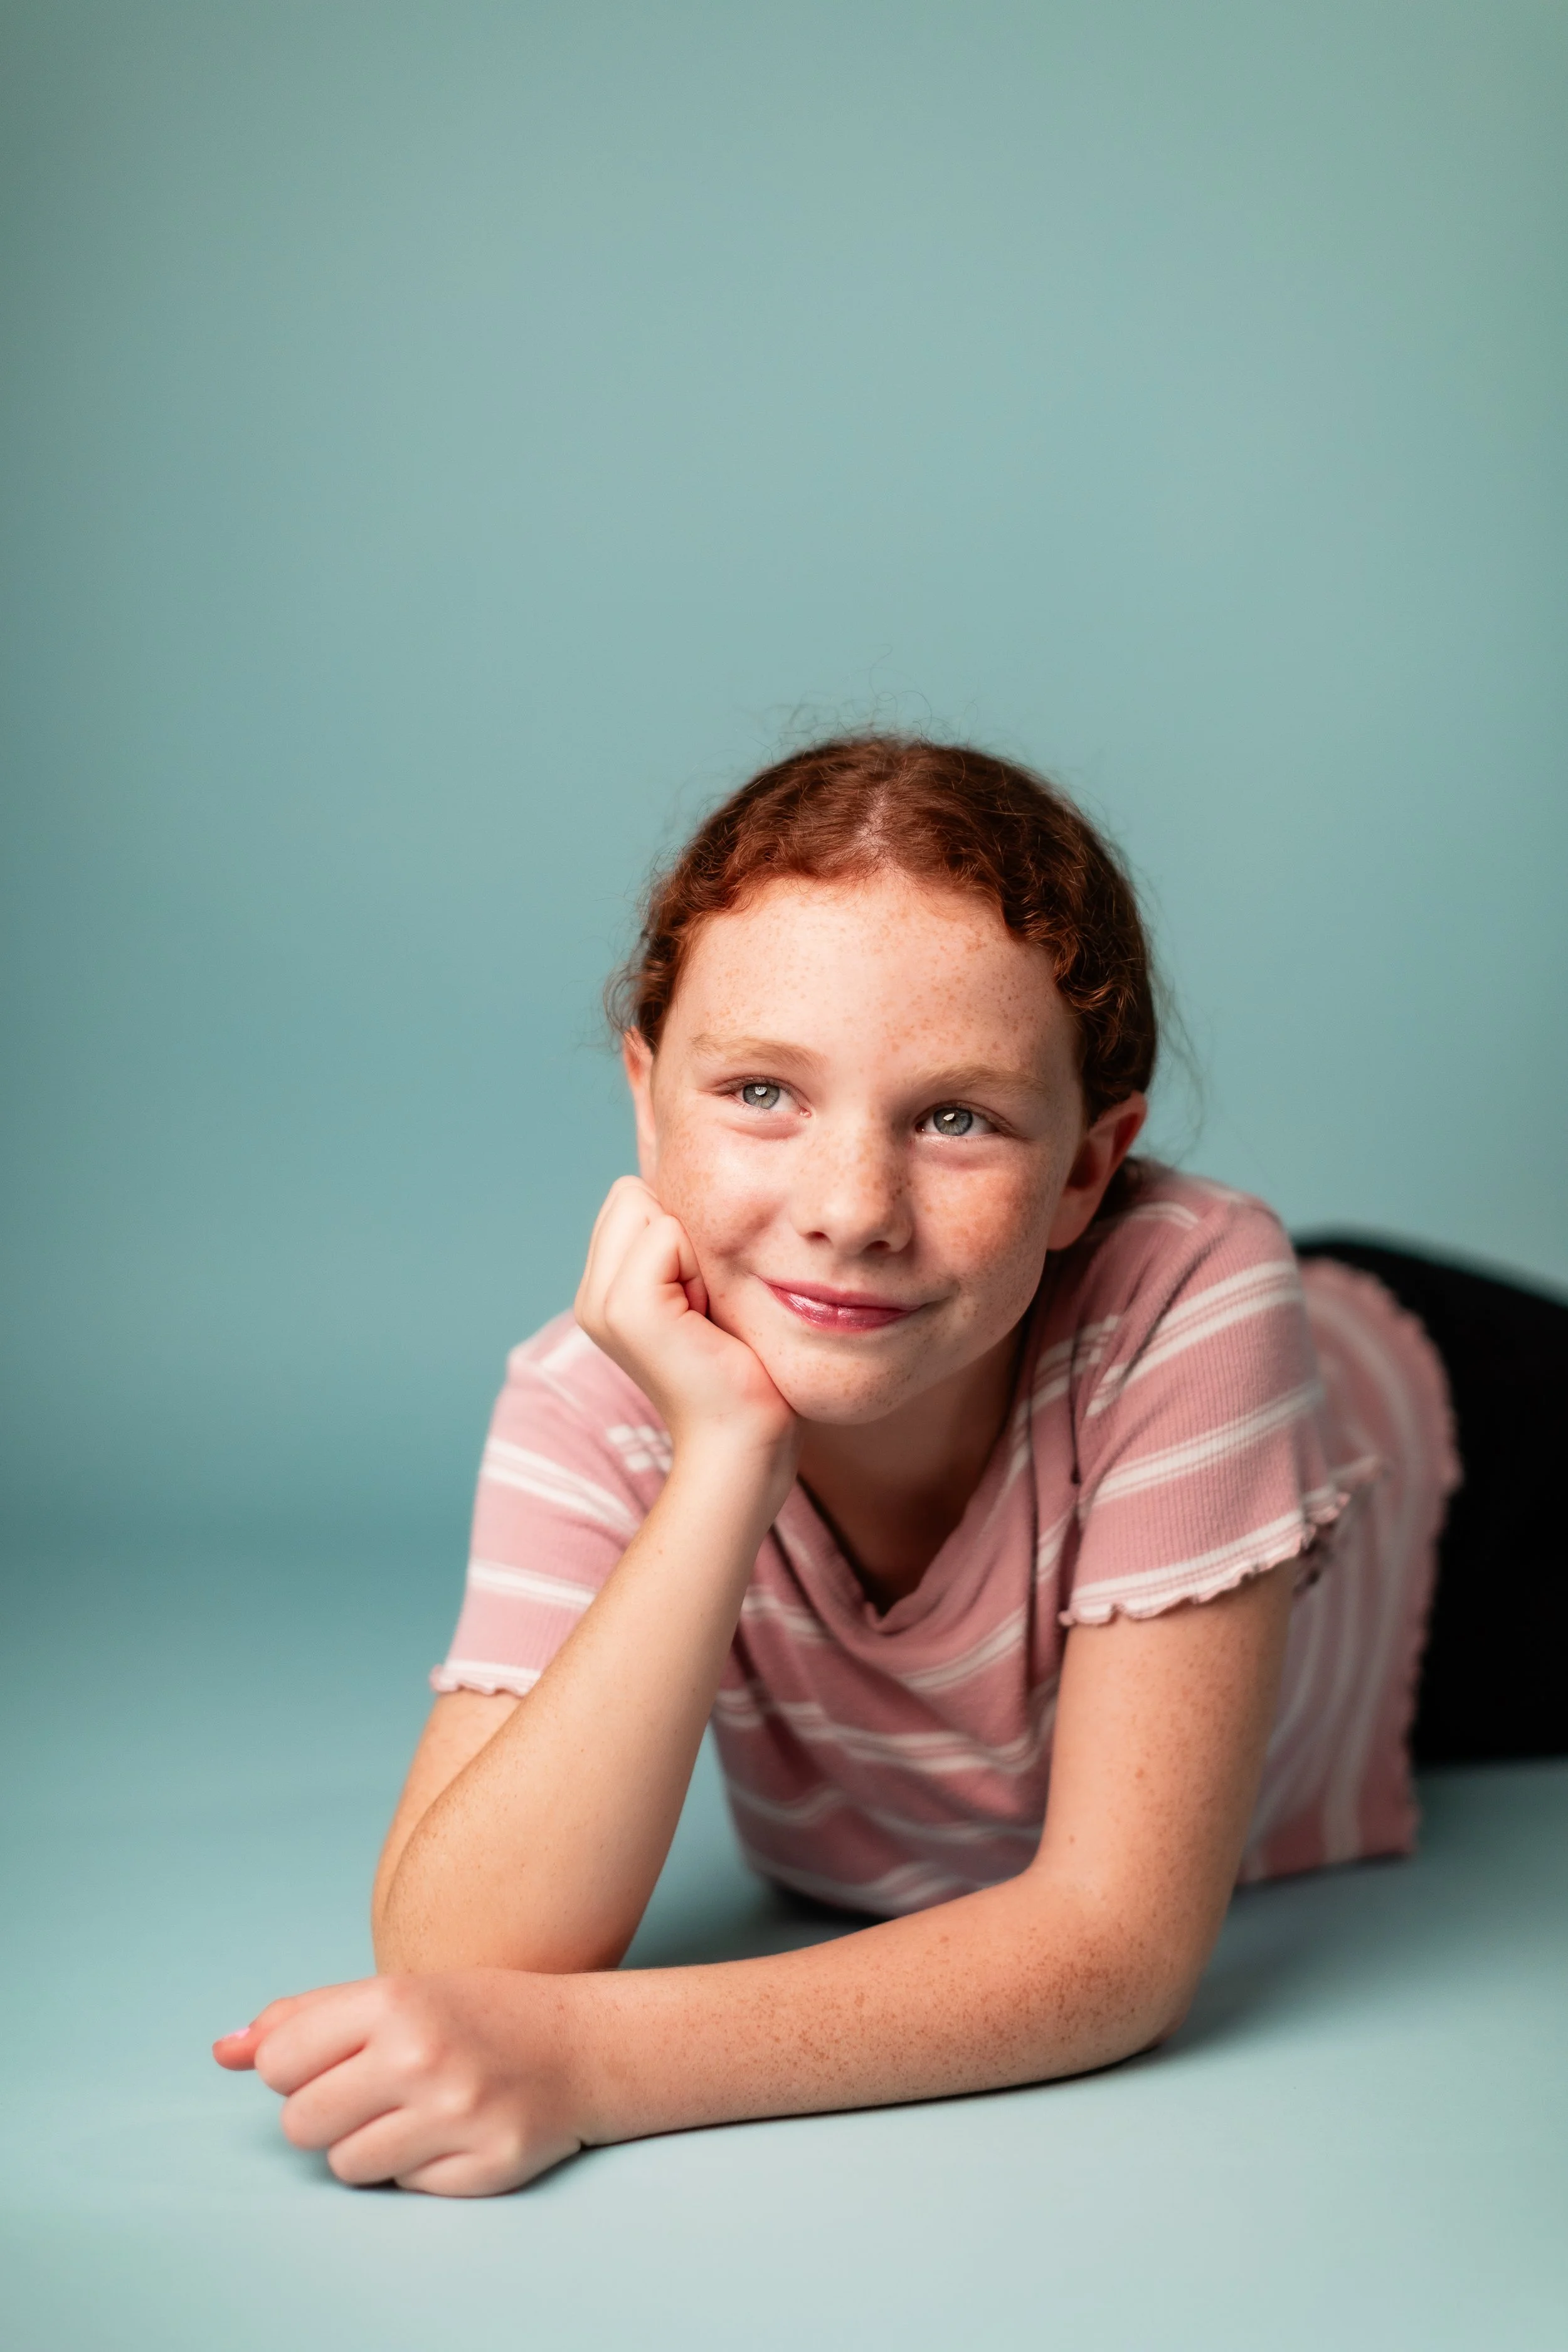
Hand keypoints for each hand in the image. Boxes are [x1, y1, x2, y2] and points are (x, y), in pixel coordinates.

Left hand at [213, 1971, 584, 2195]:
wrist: (586, 2045)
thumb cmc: (479, 2013)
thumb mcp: (396, 1991)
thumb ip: (305, 2018)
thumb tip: (222, 2051)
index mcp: (397, 2001)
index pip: (279, 2062)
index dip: (296, 2066)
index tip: (336, 2057)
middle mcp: (425, 2057)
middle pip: (301, 2125)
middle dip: (327, 2112)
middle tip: (375, 2087)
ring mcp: (459, 2117)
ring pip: (346, 2167)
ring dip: (369, 2144)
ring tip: (415, 2109)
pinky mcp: (487, 2168)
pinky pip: (403, 2190)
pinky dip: (418, 2168)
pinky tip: (453, 2133)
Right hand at [575, 1177, 798, 1486]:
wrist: (742, 1443)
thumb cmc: (740, 1370)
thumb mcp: (702, 1293)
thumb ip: (678, 1247)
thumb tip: (682, 1187)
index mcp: (604, 1290)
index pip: (631, 1197)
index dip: (680, 1231)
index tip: (703, 1295)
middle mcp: (591, 1296)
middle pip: (632, 1194)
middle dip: (680, 1232)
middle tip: (704, 1303)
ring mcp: (601, 1303)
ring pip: (646, 1205)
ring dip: (691, 1249)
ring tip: (704, 1311)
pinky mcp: (627, 1309)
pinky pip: (666, 1234)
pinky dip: (697, 1265)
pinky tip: (705, 1319)